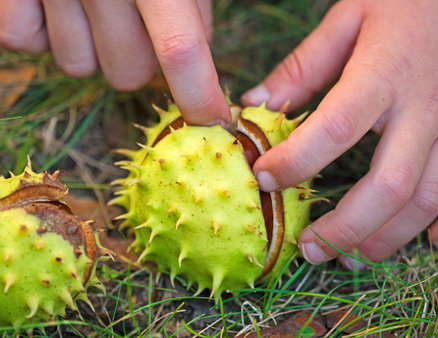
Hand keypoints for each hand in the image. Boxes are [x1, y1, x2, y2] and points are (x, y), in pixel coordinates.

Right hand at [0, 0, 229, 125]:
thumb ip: (193, 2)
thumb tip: (198, 49)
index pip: (181, 51)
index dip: (200, 97)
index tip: (215, 120)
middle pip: (128, 75)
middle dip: (142, 61)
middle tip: (139, 24)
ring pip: (80, 67)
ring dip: (93, 47)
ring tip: (93, 3)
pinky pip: (25, 42)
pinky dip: (42, 29)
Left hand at [242, 0, 437, 266]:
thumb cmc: (405, 1)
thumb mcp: (348, 20)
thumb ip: (301, 67)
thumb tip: (255, 106)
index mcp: (384, 73)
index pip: (336, 128)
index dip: (297, 161)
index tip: (262, 179)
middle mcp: (426, 107)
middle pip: (390, 185)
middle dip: (345, 227)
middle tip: (307, 250)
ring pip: (429, 198)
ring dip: (388, 236)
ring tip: (348, 257)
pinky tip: (426, 242)